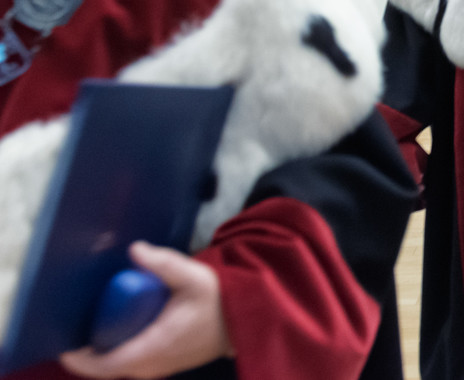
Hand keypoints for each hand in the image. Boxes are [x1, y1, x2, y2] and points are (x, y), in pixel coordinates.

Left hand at [59, 243, 233, 378]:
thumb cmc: (219, 300)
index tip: (64, 343)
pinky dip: (118, 350)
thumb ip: (165, 264)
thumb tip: (135, 249)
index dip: (80, 359)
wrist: (244, 320)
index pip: (106, 365)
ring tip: (94, 323)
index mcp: (154, 347)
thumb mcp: (194, 277)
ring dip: (103, 351)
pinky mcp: (162, 364)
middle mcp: (152, 365)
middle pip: (106, 367)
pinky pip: (130, 363)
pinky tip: (118, 327)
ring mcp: (157, 368)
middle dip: (87, 351)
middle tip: (77, 324)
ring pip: (118, 367)